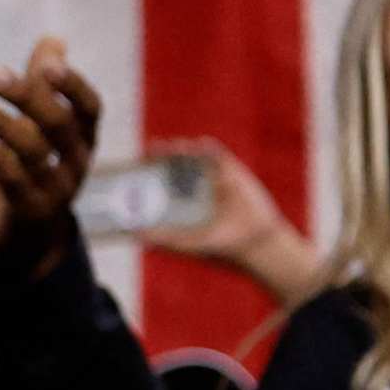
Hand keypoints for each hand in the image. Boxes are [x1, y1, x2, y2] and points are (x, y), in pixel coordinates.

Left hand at [0, 38, 102, 266]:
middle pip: (57, 124)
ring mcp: (56, 190)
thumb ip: (44, 88)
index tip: (47, 63)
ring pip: (31, 149)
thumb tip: (54, 40)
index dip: (72, 85)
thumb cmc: (34, 172)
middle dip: (25, 95)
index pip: (89, 107)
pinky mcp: (29, 211)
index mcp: (84, 139)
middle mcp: (77, 163)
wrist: (26, 241)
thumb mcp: (40, 132)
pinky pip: (12, 179)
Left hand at [147, 138, 326, 304]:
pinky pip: (220, 156)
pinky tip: (199, 144)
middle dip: (165, 154)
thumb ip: (164, 239)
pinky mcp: (234, 173)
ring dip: (183, 149)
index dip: (153, 169)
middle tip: (152, 148)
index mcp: (185, 202)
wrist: (253, 242)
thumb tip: (136, 234)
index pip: (164, 180)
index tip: (140, 161)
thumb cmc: (221, 246)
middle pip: (177, 164)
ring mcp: (216, 178)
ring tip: (174, 146)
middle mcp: (198, 187)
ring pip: (196, 157)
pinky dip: (209, 147)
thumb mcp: (188, 243)